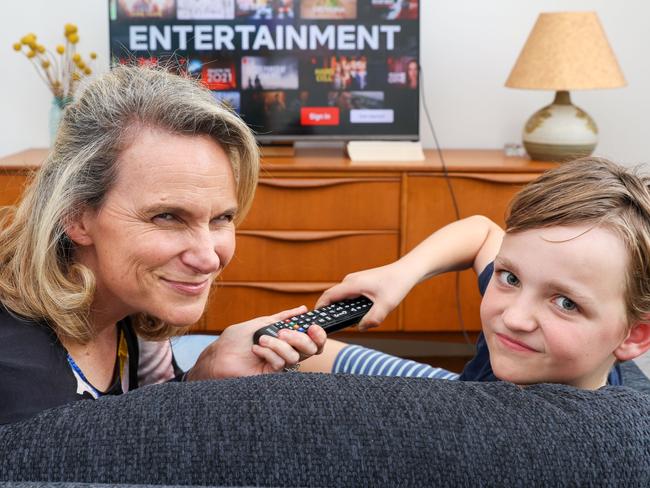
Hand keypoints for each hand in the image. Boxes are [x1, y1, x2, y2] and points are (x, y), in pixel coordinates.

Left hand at [186, 306, 325, 379]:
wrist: (219, 354)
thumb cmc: (237, 339)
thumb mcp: (262, 322)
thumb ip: (283, 317)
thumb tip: (302, 309)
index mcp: (287, 340)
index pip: (312, 341)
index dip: (318, 335)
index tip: (313, 326)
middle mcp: (286, 353)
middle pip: (311, 350)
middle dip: (300, 338)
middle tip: (284, 333)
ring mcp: (279, 365)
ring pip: (294, 356)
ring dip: (277, 344)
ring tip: (261, 339)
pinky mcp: (271, 375)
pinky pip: (280, 363)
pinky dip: (268, 352)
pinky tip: (256, 350)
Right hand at [316, 262, 416, 330]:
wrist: (406, 271)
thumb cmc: (396, 284)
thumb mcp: (386, 306)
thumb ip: (373, 319)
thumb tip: (361, 327)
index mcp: (352, 284)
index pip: (328, 296)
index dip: (320, 307)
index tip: (316, 319)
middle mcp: (350, 281)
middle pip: (333, 297)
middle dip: (330, 311)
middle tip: (330, 325)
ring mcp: (355, 281)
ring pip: (342, 296)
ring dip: (341, 308)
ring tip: (344, 321)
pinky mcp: (361, 282)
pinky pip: (349, 295)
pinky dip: (348, 305)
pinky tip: (358, 314)